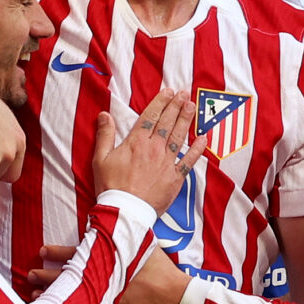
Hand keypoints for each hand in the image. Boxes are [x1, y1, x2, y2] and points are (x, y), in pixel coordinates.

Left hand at [30, 242, 190, 303]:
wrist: (174, 298)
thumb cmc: (159, 269)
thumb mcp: (141, 244)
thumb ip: (123, 235)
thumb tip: (110, 221)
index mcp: (108, 262)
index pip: (76, 254)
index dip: (57, 252)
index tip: (42, 251)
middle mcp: (102, 282)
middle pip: (68, 278)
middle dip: (46, 276)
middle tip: (29, 273)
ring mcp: (105, 303)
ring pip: (71, 299)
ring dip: (52, 296)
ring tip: (34, 294)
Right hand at [90, 89, 204, 217]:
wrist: (126, 211)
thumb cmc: (111, 187)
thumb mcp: (100, 159)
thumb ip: (105, 135)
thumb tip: (105, 115)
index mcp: (136, 143)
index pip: (150, 116)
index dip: (160, 102)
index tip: (168, 91)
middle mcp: (153, 149)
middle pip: (167, 123)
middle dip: (176, 106)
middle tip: (184, 93)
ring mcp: (166, 163)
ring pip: (178, 136)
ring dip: (186, 120)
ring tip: (192, 106)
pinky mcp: (175, 178)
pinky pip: (189, 161)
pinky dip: (197, 149)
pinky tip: (203, 139)